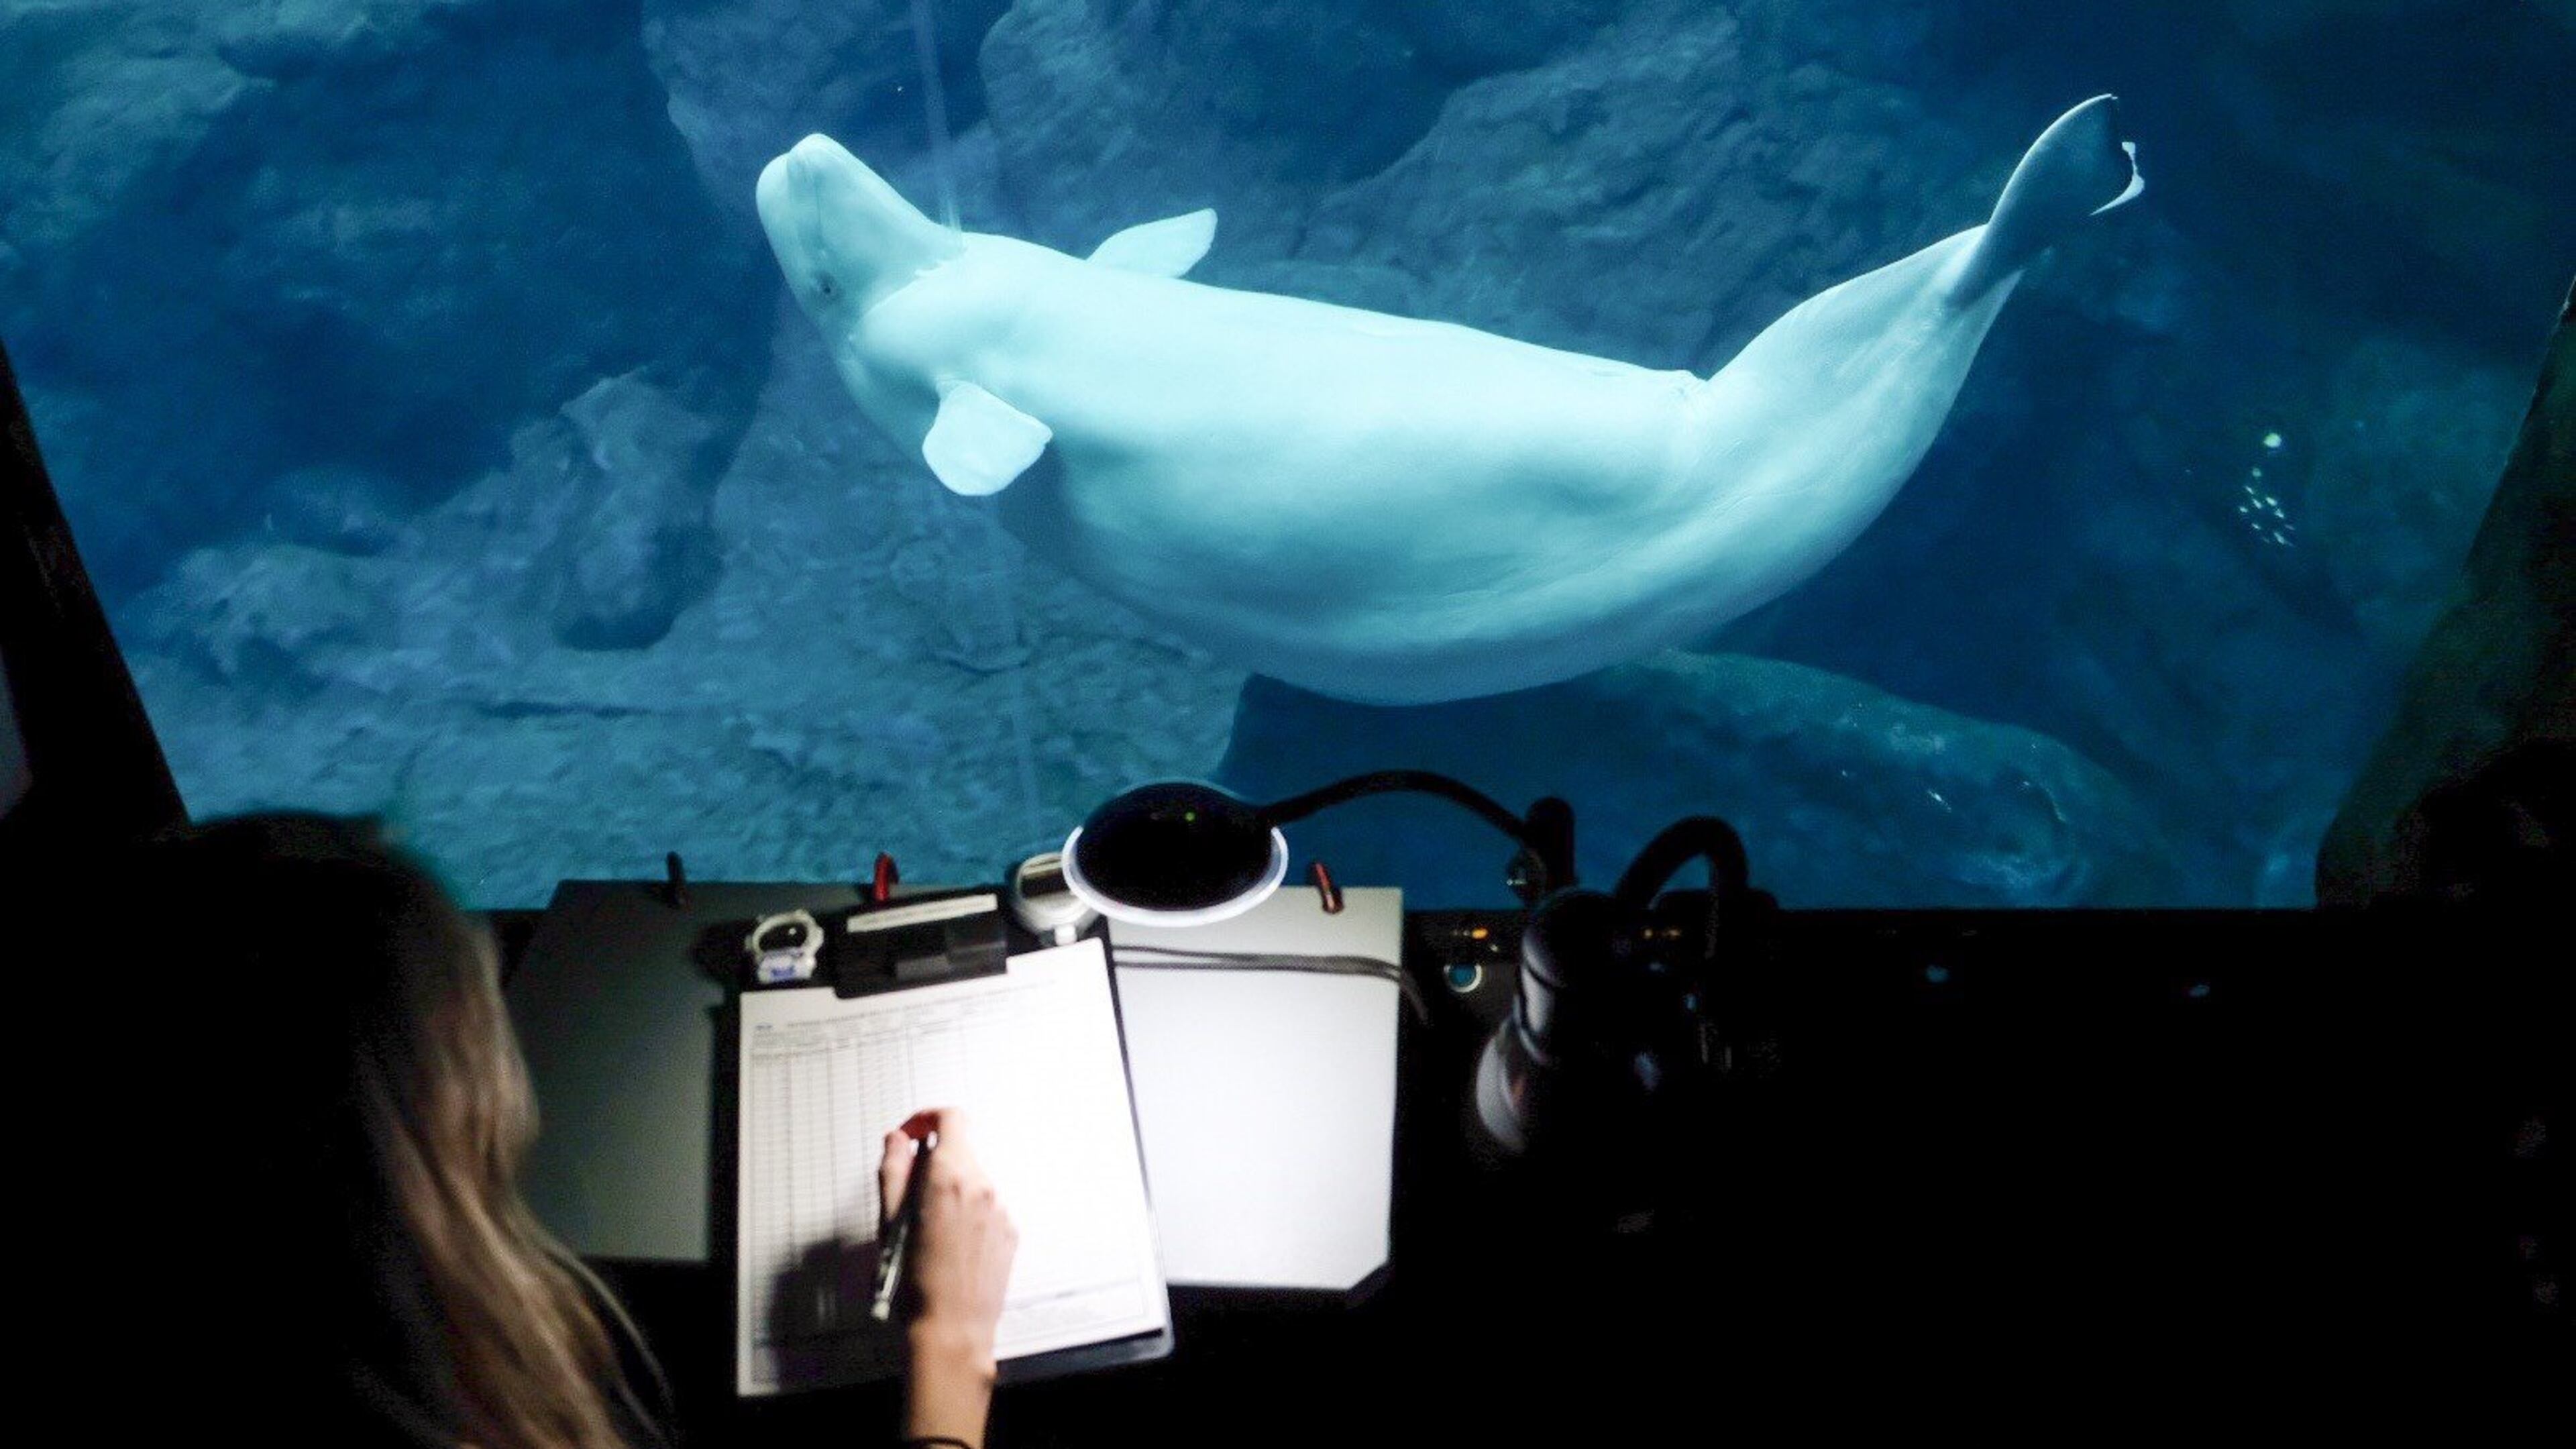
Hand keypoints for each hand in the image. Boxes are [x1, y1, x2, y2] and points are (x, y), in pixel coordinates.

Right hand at [882, 1108, 1017, 1445]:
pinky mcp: (1010, 1230)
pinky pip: (987, 1205)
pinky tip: (950, 1243)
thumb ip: (892, 1170)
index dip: (927, 1119)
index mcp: (950, 1176)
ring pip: (974, 1179)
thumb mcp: (889, 1220)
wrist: (952, 1328)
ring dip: (951, 1188)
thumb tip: (897, 1140)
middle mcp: (982, 1186)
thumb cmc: (915, 1283)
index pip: (951, 1117)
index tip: (912, 1134)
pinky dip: (968, 1211)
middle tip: (908, 1192)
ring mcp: (1000, 1208)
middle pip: (961, 1149)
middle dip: (933, 1160)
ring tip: (927, 1228)